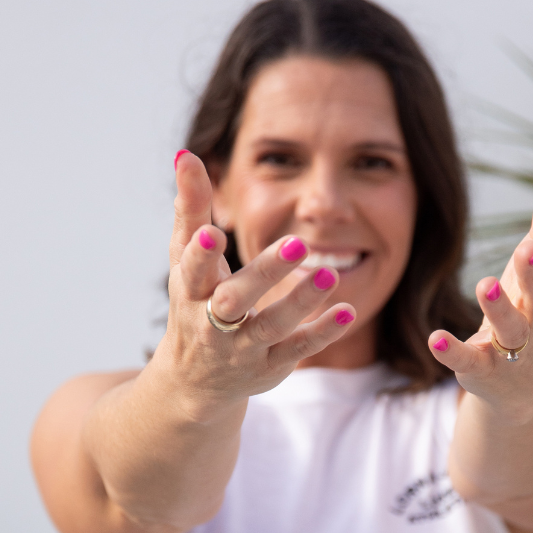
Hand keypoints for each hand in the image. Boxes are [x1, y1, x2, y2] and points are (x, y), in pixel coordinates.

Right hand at [159, 151, 357, 411]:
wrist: (196, 379)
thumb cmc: (193, 301)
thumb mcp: (185, 256)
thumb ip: (190, 206)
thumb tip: (186, 153)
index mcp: (191, 290)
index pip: (193, 269)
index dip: (200, 253)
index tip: (213, 231)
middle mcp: (213, 323)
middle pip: (235, 300)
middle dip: (264, 274)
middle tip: (298, 244)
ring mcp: (242, 348)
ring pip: (271, 326)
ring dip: (301, 301)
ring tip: (330, 273)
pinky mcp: (270, 365)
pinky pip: (298, 348)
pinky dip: (322, 332)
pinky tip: (347, 311)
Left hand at [427, 167, 532, 419]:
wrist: (525, 391)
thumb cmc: (531, 313)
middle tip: (527, 249)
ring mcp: (510, 347)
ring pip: (508, 327)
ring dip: (497, 307)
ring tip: (483, 284)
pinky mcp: (482, 369)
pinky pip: (467, 359)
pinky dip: (451, 350)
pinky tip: (435, 338)